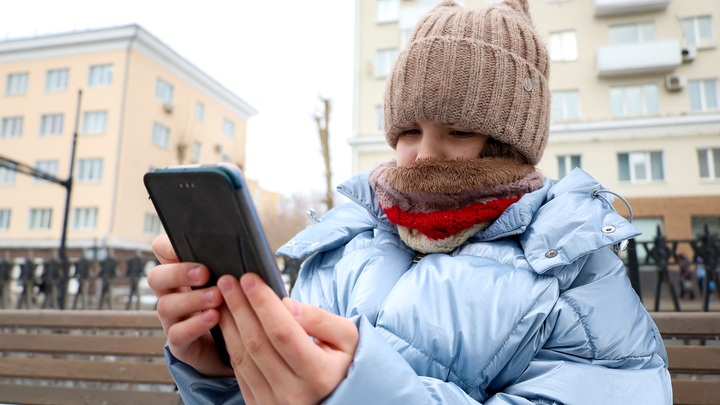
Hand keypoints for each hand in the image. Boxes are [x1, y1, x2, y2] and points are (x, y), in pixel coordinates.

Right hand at [148, 235, 232, 376]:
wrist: (235, 346)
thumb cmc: (234, 304)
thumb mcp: (233, 280)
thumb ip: (234, 263)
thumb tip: (252, 242)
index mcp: (183, 273)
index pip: (162, 250)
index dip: (168, 246)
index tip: (187, 243)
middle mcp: (171, 294)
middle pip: (156, 277)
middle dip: (179, 273)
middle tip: (204, 272)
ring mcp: (173, 320)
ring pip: (166, 306)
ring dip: (192, 299)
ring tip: (217, 297)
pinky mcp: (180, 344)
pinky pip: (178, 334)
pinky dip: (195, 325)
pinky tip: (214, 317)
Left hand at [218, 273, 357, 404]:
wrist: (338, 401)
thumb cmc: (342, 366)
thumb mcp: (347, 340)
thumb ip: (322, 320)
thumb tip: (288, 305)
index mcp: (318, 375)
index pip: (283, 332)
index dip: (263, 303)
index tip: (249, 279)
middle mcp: (293, 393)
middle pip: (258, 342)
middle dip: (240, 307)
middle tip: (228, 281)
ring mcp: (272, 403)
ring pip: (242, 357)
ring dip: (229, 323)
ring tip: (224, 297)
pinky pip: (239, 371)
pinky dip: (230, 344)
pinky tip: (228, 323)